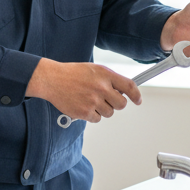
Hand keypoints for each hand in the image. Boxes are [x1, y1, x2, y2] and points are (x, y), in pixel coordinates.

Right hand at [26, 57, 141, 122]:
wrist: (52, 79)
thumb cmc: (72, 73)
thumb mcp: (94, 70)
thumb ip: (109, 79)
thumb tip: (123, 91)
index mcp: (105, 75)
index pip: (129, 86)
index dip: (136, 95)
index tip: (138, 100)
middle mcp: (101, 87)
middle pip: (121, 104)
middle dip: (116, 104)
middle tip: (107, 100)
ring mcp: (93, 101)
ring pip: (109, 113)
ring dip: (103, 109)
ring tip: (90, 100)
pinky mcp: (85, 112)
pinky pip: (97, 119)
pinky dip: (92, 115)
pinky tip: (84, 105)